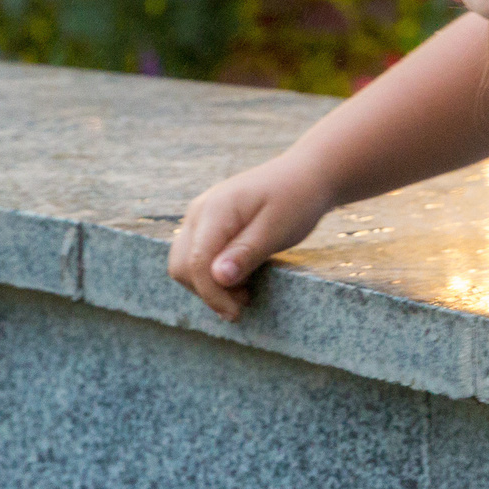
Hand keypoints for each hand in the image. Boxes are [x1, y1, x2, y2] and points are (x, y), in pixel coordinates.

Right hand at [169, 156, 336, 320]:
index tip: (236, 314)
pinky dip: (213, 274)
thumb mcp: (277, 229)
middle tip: (245, 300)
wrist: (306, 175)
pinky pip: (197, 256)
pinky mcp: (208, 224)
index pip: (196, 262)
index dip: (212, 294)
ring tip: (246, 289)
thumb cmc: (297, 200)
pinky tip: (242, 277)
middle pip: (181, 266)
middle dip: (208, 291)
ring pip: (185, 263)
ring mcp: (201, 217)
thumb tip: (217, 277)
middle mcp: (199, 212)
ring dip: (209, 285)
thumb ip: (246, 253)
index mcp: (215, 210)